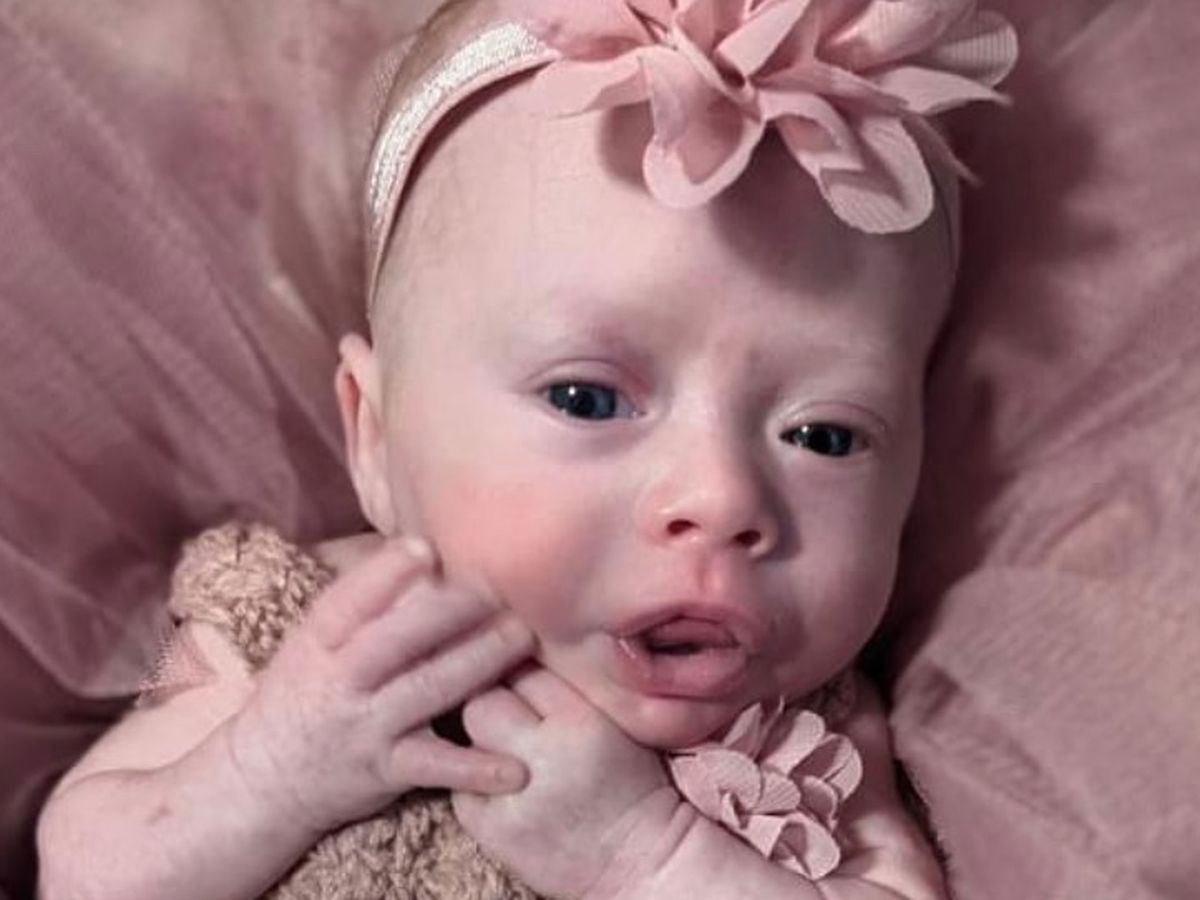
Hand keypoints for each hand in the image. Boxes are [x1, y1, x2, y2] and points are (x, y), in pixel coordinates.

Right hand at [223, 537, 535, 833]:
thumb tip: (426, 550)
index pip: (348, 601)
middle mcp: (340, 681)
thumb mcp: (315, 642)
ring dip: (478, 663)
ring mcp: (364, 728)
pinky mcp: (387, 771)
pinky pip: (436, 768)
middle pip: (395, 641)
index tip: (426, 547)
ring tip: (523, 637)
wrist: (265, 781)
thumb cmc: (306, 691)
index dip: (385, 573)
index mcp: (319, 640)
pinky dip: (476, 770)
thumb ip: (365, 603)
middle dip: (450, 612)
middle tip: (500, 587)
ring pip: (426, 691)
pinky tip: (516, 767)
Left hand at [453, 666, 680, 899]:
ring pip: (467, 738)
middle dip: (491, 697)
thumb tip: (516, 645)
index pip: (524, 667)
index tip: (518, 664)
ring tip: (507, 743)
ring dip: (482, 736)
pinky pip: (460, 783)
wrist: (640, 859)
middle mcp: (544, 758)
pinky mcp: (491, 831)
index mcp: (583, 722)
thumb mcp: (618, 720)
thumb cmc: (634, 784)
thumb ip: (572, 685)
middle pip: (484, 699)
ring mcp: (514, 798)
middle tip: (507, 705)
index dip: (516, 661)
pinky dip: (473, 777)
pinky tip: (499, 780)